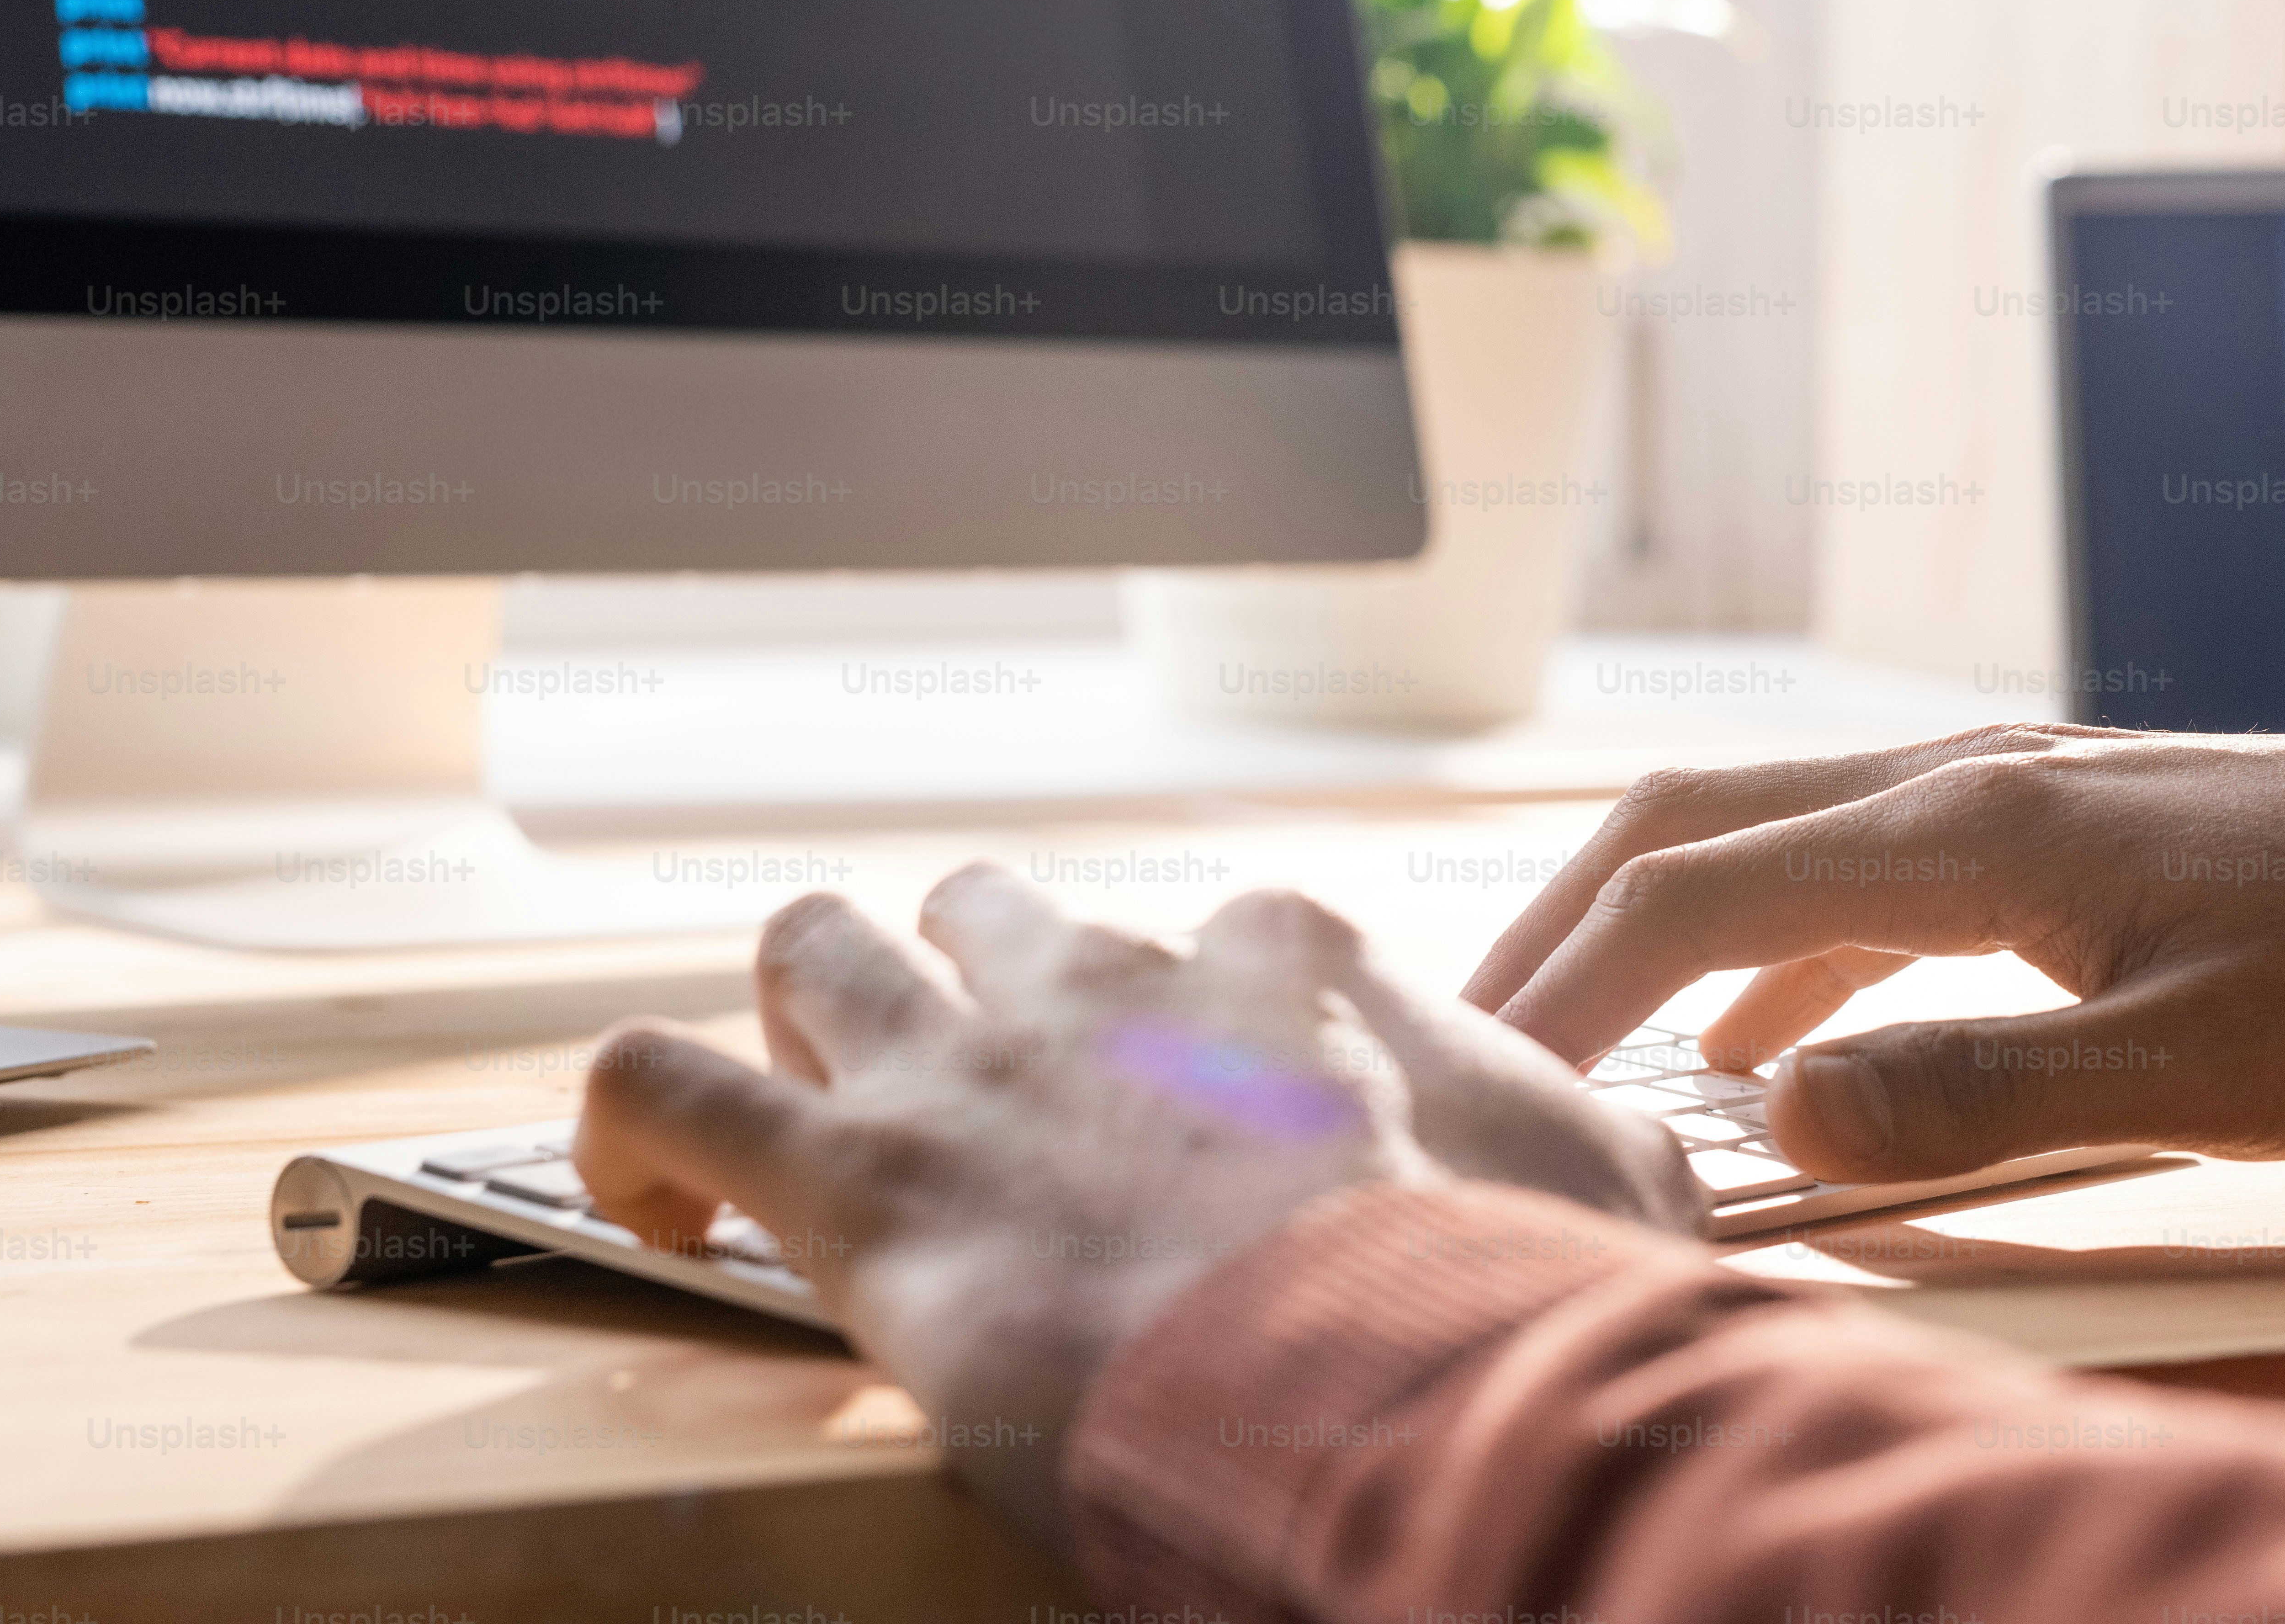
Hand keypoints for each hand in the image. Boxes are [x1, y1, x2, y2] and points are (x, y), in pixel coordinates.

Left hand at [572, 869, 1699, 1548]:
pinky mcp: (847, 1170)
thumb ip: (1601, 1151)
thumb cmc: (1491, 1297)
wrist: (1367, 1378)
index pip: (1222, 938)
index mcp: (1287, 966)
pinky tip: (658, 1206)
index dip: (1202, 1020)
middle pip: (990, 906)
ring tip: (820, 1111)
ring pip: (817, 943)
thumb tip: (1648, 1181)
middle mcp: (1109, 975)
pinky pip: (659, 1084)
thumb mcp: (1610, 1191)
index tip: (1211, 1116)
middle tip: (991, 1094)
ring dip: (812, 1009)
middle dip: (973, 974)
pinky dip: (636, 1123)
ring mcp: (964, 1060)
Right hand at [1462, 721, 2284, 1181]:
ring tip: (1574, 1036)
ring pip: (1765, 836)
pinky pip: (1857, 874)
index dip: (1565, 983)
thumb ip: (1976, 1094)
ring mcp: (2006, 792)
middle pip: (1692, 824)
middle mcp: (1961, 782)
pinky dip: (1771, 950)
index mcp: (1971, 834)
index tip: (1474, 1073)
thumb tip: (1777, 1117)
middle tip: (1464, 1034)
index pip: (1695, 894)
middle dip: (1562, 925)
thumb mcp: (2194, 1070)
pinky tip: (1764, 1047)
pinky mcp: (2053, 827)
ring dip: (1654, 928)